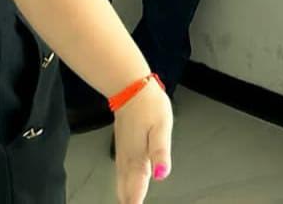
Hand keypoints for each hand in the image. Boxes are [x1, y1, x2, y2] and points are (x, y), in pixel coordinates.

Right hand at [111, 80, 173, 203]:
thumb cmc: (148, 105)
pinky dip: (124, 187)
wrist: (131, 88)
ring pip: (121, 185)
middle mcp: (128, 160)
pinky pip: (120, 175)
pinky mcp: (123, 149)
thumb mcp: (162, 128)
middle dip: (129, 203)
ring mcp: (123, 155)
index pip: (135, 191)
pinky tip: (127, 190)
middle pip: (125, 192)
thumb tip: (162, 174)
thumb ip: (161, 153)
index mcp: (138, 158)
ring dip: (126, 198)